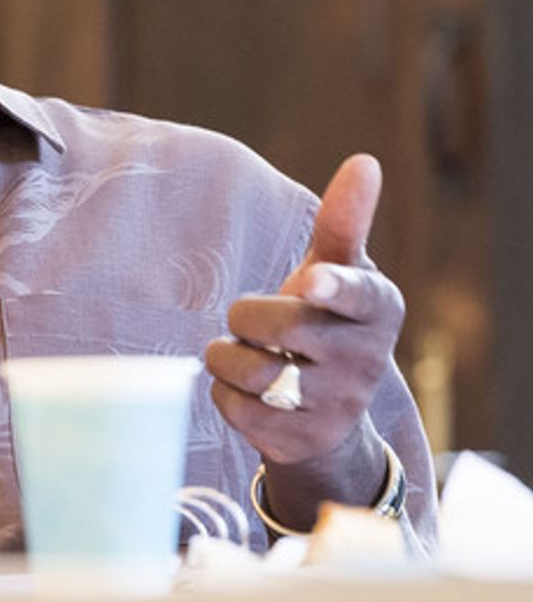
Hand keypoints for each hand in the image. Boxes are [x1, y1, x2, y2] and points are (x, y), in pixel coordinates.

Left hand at [205, 155, 402, 518]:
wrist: (327, 413)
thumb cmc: (326, 317)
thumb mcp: (338, 269)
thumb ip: (344, 220)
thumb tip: (365, 161)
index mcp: (378, 308)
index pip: (358, 295)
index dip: (332, 287)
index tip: (310, 280)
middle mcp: (365, 360)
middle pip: (284, 326)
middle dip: (247, 315)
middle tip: (251, 319)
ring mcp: (335, 406)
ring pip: (252, 371)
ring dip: (226, 354)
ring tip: (244, 353)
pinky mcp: (298, 440)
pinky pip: (234, 408)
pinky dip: (223, 392)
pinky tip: (244, 390)